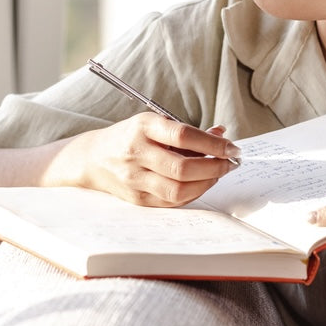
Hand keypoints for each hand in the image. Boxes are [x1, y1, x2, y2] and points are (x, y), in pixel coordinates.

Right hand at [65, 113, 240, 206]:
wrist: (93, 158)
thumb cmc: (131, 137)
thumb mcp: (155, 124)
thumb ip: (189, 132)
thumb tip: (222, 136)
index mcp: (143, 128)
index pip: (184, 136)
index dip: (213, 144)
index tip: (232, 147)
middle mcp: (137, 153)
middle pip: (183, 168)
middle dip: (215, 167)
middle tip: (230, 162)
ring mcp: (135, 179)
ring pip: (179, 190)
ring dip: (207, 183)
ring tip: (218, 173)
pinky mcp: (137, 199)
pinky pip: (172, 201)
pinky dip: (193, 193)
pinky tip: (202, 184)